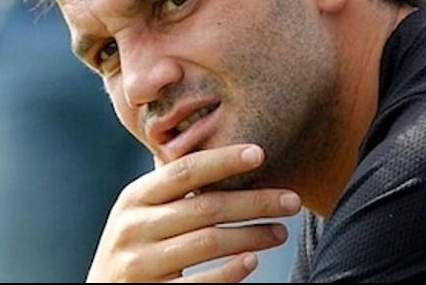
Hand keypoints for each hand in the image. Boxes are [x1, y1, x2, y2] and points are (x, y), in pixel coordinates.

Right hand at [86, 144, 301, 282]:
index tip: (261, 153)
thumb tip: (225, 152)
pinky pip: (198, 283)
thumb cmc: (135, 249)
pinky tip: (252, 262)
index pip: (183, 170)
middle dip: (255, 201)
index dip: (223, 160)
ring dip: (252, 235)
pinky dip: (229, 272)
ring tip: (280, 232)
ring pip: (208, 242)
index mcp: (134, 199)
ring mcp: (139, 264)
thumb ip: (171, 188)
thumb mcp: (142, 214)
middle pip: (205, 207)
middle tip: (292, 200)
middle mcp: (133, 227)